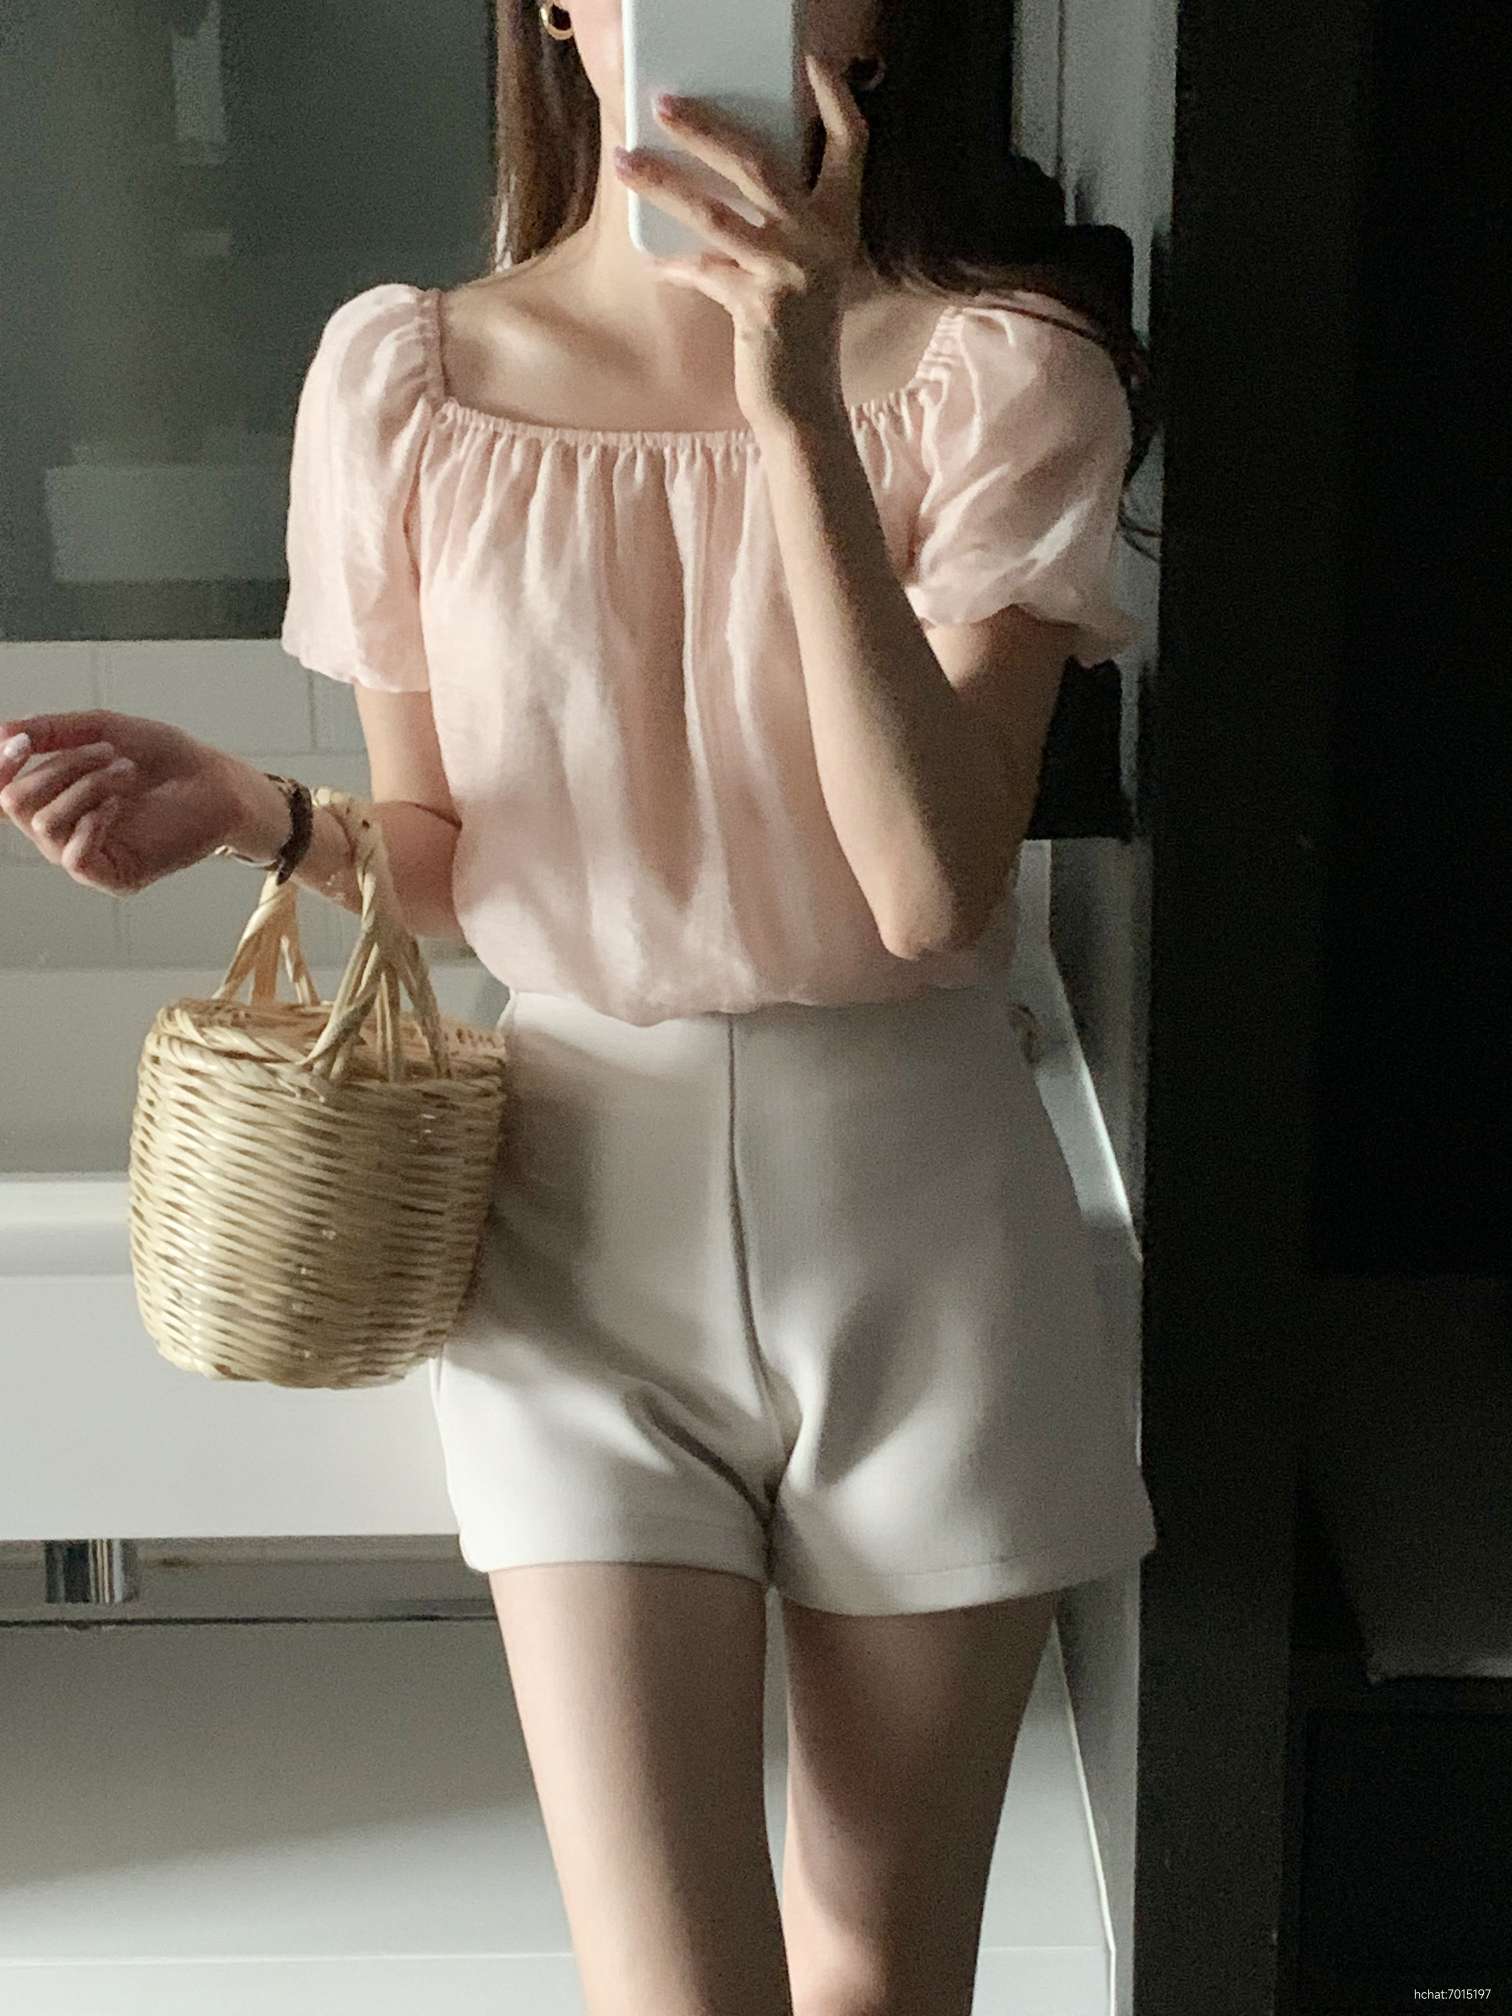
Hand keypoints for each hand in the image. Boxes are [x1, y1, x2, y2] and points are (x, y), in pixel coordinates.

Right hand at [0, 709, 244, 894]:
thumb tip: (4, 732)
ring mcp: (91, 856)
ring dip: (84, 787)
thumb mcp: (106, 730)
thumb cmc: (170, 759)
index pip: (4, 793)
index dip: (2, 767)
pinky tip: (120, 806)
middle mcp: (67, 831)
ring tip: (126, 773)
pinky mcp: (116, 878)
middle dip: (58, 768)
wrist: (222, 782)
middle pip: (16, 805)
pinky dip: (91, 823)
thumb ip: (54, 731)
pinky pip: (74, 859)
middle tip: (107, 753)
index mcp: (60, 798)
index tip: (20, 743)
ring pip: (44, 825)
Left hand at [613, 51, 869, 434]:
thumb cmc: (797, 336)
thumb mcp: (800, 272)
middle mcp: (822, 241)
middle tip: (663, 104)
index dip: (837, 100)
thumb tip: (714, 184)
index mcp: (841, 223)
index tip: (814, 65)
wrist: (804, 406)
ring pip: (717, 213)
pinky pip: (704, 272)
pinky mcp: (759, 306)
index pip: (852, 145)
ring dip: (664, 184)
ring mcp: (791, 272)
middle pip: (760, 163)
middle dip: (706, 128)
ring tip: (624, 163)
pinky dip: (677, 267)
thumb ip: (776, 228)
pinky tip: (657, 263)